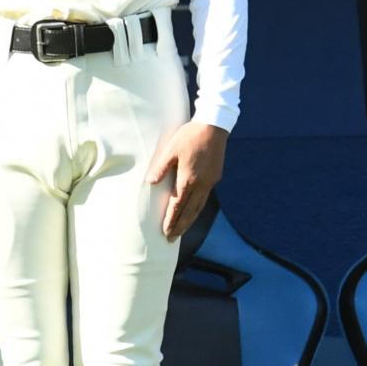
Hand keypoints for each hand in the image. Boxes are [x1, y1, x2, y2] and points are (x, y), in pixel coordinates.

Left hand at [148, 123, 227, 241]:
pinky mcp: (215, 177)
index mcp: (188, 178)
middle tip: (172, 239)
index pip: (178, 205)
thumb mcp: (171, 149)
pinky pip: (205, 198)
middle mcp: (201, 184)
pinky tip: (193, 212)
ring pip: (199, 207)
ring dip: (190, 221)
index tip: (165, 232)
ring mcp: (210, 182)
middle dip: (180, 227)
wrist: (214, 126)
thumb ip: (161, 167)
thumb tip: (151, 182)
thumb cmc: (189, 136)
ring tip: (182, 231)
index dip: (171, 220)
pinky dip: (197, 209)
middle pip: (190, 212)